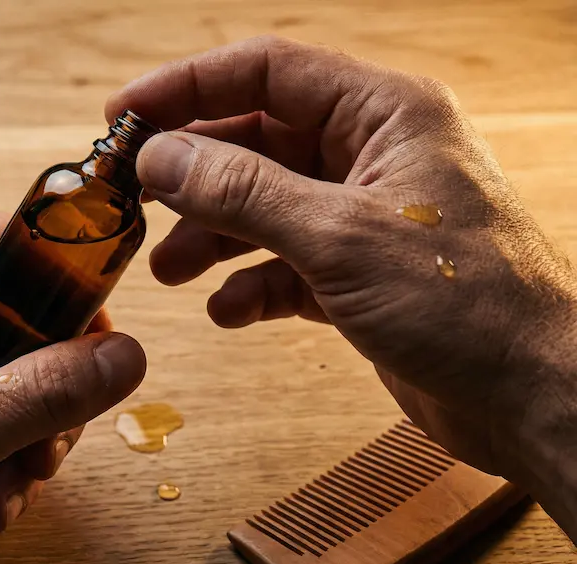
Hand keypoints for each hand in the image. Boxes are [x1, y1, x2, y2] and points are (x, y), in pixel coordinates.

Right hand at [107, 36, 576, 536]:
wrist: (534, 397)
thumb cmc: (467, 304)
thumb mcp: (338, 237)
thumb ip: (242, 191)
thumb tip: (160, 156)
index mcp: (383, 114)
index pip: (266, 72)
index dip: (187, 87)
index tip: (123, 117)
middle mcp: (371, 155)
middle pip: (255, 141)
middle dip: (192, 175)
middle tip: (132, 200)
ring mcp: (363, 215)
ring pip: (263, 205)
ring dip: (212, 236)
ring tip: (169, 271)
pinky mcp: (359, 273)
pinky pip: (284, 262)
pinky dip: (251, 283)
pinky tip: (231, 311)